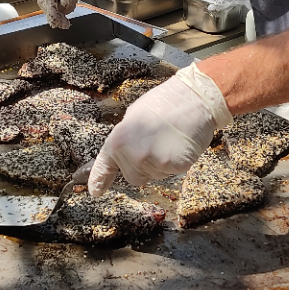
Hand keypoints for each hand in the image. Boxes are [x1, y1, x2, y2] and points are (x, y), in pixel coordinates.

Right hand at [37, 0, 108, 28]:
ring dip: (58, 13)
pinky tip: (71, 9)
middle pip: (44, 0)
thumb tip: (64, 4)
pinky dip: (63, 10)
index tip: (56, 19)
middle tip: (63, 24)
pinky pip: (58, 3)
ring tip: (67, 20)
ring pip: (50, 3)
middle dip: (53, 13)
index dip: (50, 8)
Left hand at [88, 63, 232, 196]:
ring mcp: (154, 161)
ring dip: (160, 163)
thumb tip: (123, 152)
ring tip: (169, 139)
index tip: (95, 191)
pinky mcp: (175, 166)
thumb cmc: (164, 102)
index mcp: (118, 139)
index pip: (106, 165)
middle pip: (133, 176)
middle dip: (142, 166)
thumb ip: (125, 138)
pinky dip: (176, 162)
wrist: (193, 97)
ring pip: (154, 175)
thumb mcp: (134, 116)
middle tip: (155, 143)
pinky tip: (180, 144)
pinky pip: (171, 172)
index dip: (99, 180)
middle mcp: (133, 154)